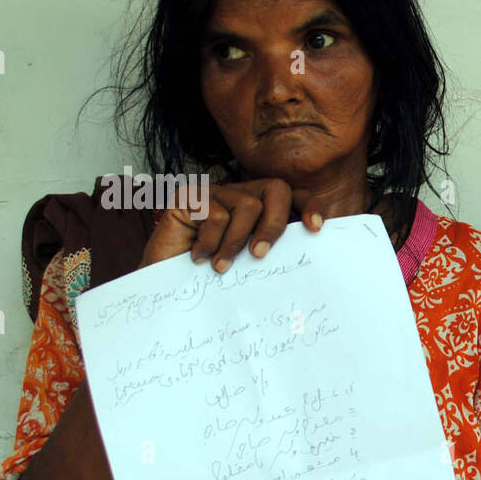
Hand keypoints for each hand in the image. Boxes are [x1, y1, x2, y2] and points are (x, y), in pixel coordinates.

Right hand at [139, 178, 325, 270]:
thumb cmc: (210, 279)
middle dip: (274, 224)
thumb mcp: (250, 265)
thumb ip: (273, 249)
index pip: (292, 195)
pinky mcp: (189, 197)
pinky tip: (198, 257)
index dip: (308, 206)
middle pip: (276, 190)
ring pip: (248, 205)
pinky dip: (210, 242)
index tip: (315, 229)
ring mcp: (214, 193)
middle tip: (259, 254)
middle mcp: (238, 195)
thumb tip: (310, 249)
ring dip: (235, 243)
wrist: (165, 289)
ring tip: (221, 266)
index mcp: (258, 208)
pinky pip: (216, 214)